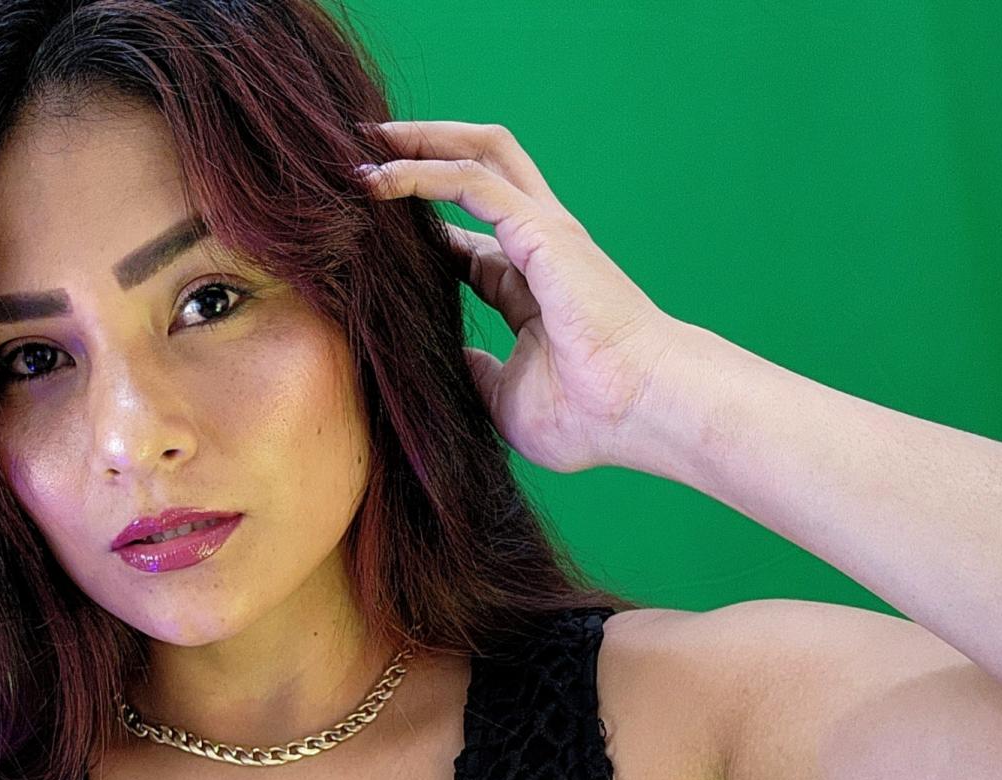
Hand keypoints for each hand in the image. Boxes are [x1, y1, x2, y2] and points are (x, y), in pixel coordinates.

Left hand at [357, 119, 685, 473]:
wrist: (641, 408)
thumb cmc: (591, 415)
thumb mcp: (506, 399)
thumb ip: (474, 372)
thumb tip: (442, 361)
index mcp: (531, 288)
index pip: (466, 243)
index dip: (417, 233)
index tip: (362, 231)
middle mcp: (538, 247)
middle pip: (476, 172)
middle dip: (420, 154)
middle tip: (360, 154)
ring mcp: (542, 231)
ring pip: (476, 156)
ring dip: (417, 143)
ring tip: (361, 143)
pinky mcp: (540, 229)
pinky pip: (470, 181)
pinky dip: (420, 172)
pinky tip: (376, 180)